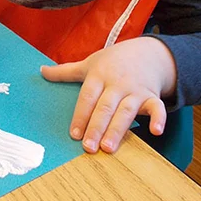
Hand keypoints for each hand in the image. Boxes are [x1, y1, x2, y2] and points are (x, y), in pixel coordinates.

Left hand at [41, 37, 176, 153]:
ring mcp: (135, 90)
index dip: (80, 115)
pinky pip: (157, 107)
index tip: (74, 134)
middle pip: (105, 106)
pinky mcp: (152, 96)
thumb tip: (41, 72)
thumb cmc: (113, 61)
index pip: (87, 96)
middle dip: (96, 126)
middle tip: (88, 147)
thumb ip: (65, 71)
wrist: (146, 52)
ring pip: (126, 110)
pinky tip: (156, 131)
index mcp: (98, 75)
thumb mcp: (89, 63)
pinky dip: (158, 118)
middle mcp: (116, 83)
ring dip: (118, 129)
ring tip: (108, 147)